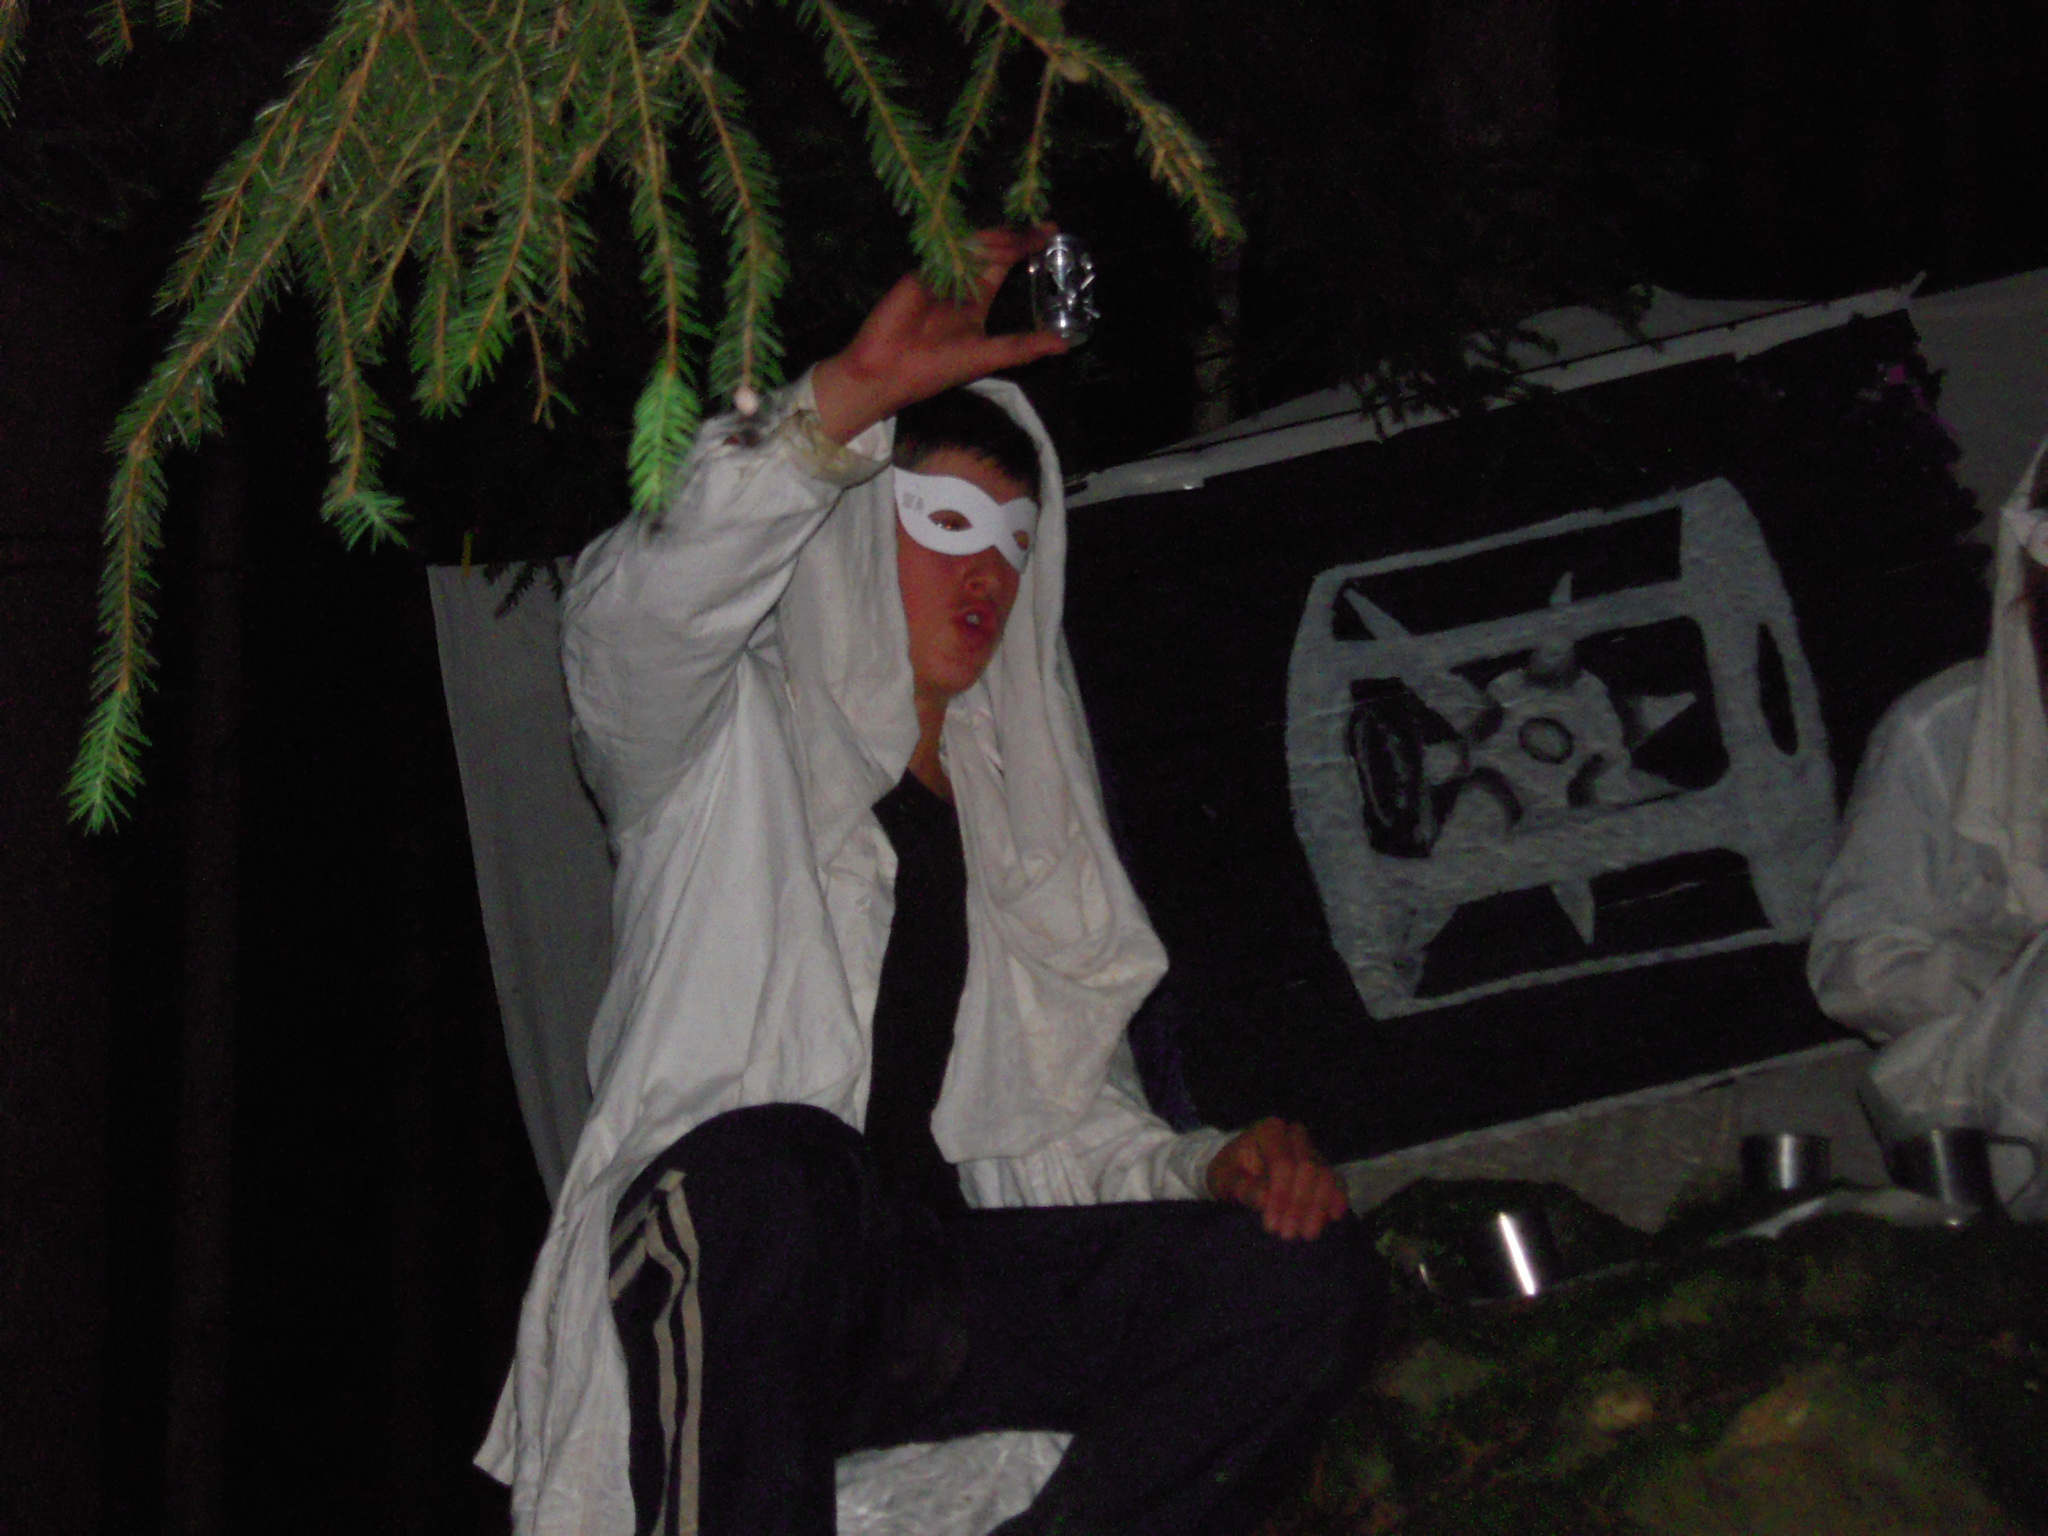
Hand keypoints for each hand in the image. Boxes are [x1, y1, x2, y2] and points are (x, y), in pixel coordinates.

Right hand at [812, 227, 1069, 443]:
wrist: (886, 374)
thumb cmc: (935, 369)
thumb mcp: (987, 357)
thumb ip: (1022, 347)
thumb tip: (1064, 345)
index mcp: (976, 299)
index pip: (1004, 263)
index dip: (1026, 247)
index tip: (1051, 231)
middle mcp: (959, 281)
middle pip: (992, 248)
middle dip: (1018, 235)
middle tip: (1046, 225)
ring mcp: (939, 273)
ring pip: (973, 246)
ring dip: (1001, 241)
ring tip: (1027, 237)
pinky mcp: (919, 271)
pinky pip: (946, 252)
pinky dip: (967, 248)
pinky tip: (988, 244)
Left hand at [1205, 1118, 1349, 1240]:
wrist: (1238, 1168)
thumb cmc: (1230, 1171)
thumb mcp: (1225, 1178)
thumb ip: (1243, 1187)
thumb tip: (1265, 1199)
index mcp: (1270, 1131)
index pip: (1283, 1163)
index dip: (1281, 1195)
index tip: (1272, 1224)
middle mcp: (1295, 1135)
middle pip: (1308, 1169)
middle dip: (1299, 1205)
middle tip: (1288, 1234)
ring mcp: (1311, 1148)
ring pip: (1325, 1175)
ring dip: (1318, 1207)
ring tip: (1307, 1234)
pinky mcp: (1322, 1165)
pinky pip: (1336, 1179)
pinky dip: (1337, 1198)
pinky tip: (1334, 1217)